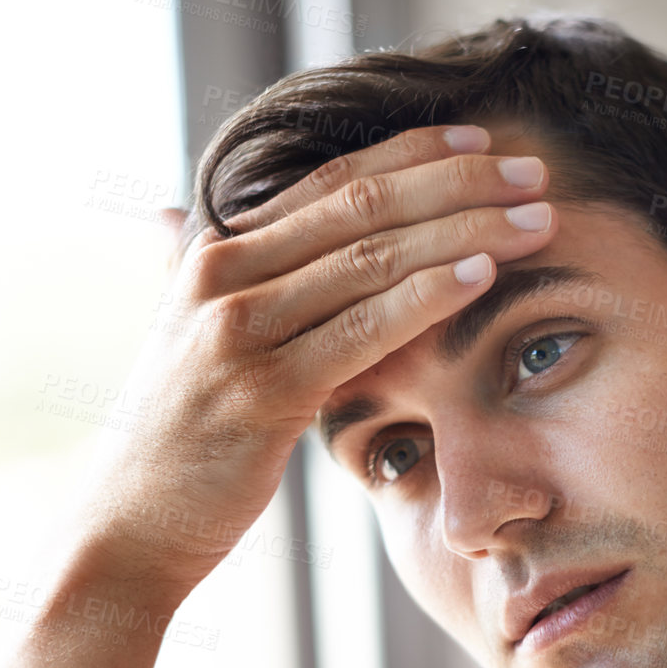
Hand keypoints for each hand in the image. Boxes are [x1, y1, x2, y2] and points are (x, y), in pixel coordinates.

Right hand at [66, 124, 559, 592]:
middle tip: (533, 172)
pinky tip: (483, 277)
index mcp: (214, 253)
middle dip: (459, 183)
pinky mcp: (265, 391)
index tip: (484, 142)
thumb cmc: (177, 437)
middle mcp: (222, 276)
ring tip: (535, 220)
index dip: (414, 154)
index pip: (331, 180)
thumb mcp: (183, 338)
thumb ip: (195, 274)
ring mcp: (239, 331)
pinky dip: (427, 297)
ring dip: (466, 233)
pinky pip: (363, 330)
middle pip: (363, 207)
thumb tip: (171, 217)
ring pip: (373, 260)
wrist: (130, 525)